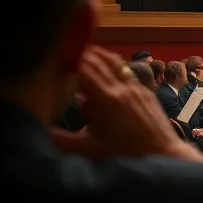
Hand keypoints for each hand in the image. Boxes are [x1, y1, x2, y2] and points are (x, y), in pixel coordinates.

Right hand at [51, 47, 202, 163]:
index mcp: (106, 99)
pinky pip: (128, 72)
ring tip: (85, 52)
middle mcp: (122, 88)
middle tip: (66, 48)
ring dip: (99, 56)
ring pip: (116, 63)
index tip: (55, 56)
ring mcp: (137, 88)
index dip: (69, 61)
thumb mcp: (90, 149)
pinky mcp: (146, 92)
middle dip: (82, 54)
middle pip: (99, 62)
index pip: (84, 71)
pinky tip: (108, 68)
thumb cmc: (125, 154)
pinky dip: (114, 66)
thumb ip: (62, 140)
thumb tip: (39, 130)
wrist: (163, 154)